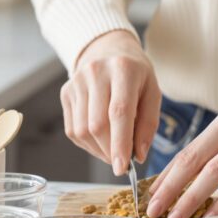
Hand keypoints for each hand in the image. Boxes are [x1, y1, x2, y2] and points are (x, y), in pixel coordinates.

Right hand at [60, 30, 161, 174]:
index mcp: (123, 69)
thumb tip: (138, 155)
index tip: (122, 168)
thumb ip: (148, 124)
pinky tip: (100, 140)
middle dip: (110, 151)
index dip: (120, 143)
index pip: (119, 112)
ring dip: (98, 150)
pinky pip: (73, 129)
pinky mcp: (66, 92)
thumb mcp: (152, 92)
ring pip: (82, 130)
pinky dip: (87, 143)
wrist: (108, 49)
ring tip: (112, 150)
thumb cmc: (135, 74)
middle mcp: (95, 72)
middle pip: (97, 124)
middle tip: (122, 162)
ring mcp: (76, 82)